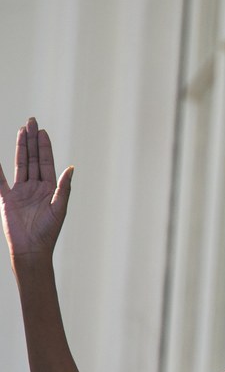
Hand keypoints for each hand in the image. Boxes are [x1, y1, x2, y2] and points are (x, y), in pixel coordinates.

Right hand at [0, 118, 73, 260]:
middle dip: (32, 140)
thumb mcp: (59, 208)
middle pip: (32, 158)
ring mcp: (20, 191)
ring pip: (19, 164)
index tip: (42, 131)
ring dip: (20, 147)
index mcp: (50, 188)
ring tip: (21, 130)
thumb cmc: (48, 232)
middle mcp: (35, 187)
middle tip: (31, 121)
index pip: (45, 162)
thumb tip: (71, 168)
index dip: (44, 146)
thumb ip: (63, 188)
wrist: (31, 249)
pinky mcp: (6, 198)